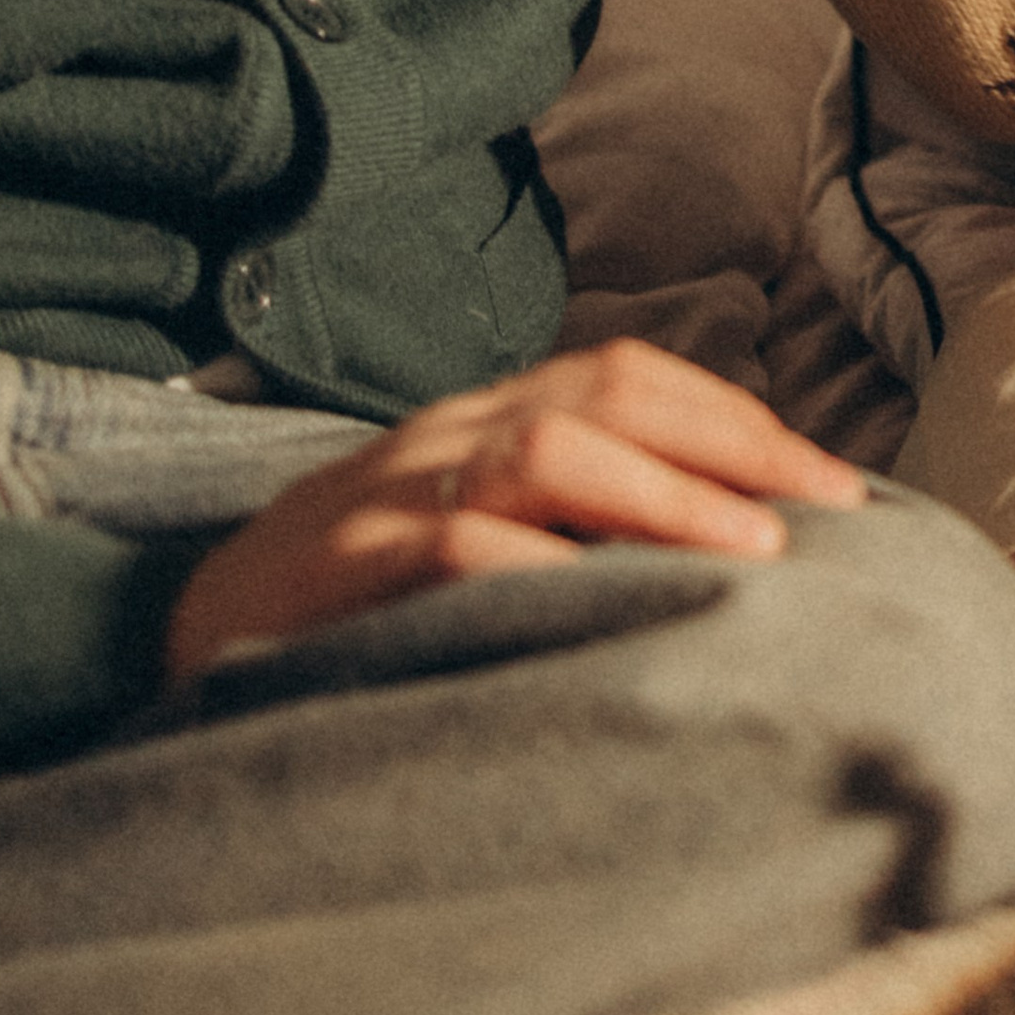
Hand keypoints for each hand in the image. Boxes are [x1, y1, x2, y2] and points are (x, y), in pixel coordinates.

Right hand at [165, 339, 867, 679]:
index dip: (740, 421)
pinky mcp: (339, 571)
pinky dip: (538, 570)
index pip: (628, 375)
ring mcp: (387, 492)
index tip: (840, 486)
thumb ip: (576, 529)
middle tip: (825, 515)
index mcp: (486, 418)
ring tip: (750, 555)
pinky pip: (451, 546)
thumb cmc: (359, 602)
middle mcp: (445, 433)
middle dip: (729, 446)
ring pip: (543, 453)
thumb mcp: (474, 541)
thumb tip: (737, 557)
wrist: (174, 638)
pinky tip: (606, 607)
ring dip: (660, 498)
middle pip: (604, 395)